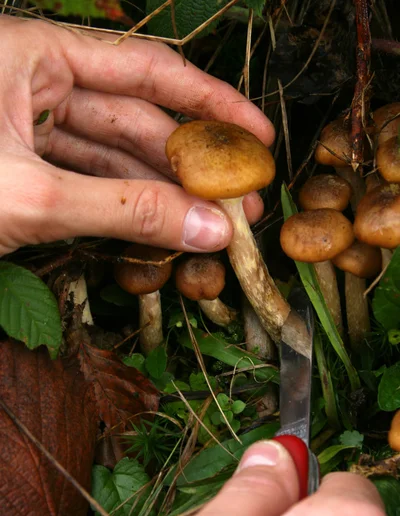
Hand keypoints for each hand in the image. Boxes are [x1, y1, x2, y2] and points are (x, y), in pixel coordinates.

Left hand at [0, 16, 273, 255]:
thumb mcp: (33, 196)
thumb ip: (125, 211)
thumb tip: (209, 227)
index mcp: (31, 55)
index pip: (146, 70)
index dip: (209, 102)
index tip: (256, 134)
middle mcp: (32, 82)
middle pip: (135, 119)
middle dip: (190, 162)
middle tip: (241, 201)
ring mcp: (25, 128)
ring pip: (111, 157)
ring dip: (160, 191)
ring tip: (209, 223)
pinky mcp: (19, 170)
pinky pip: (84, 182)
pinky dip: (120, 207)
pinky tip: (158, 227)